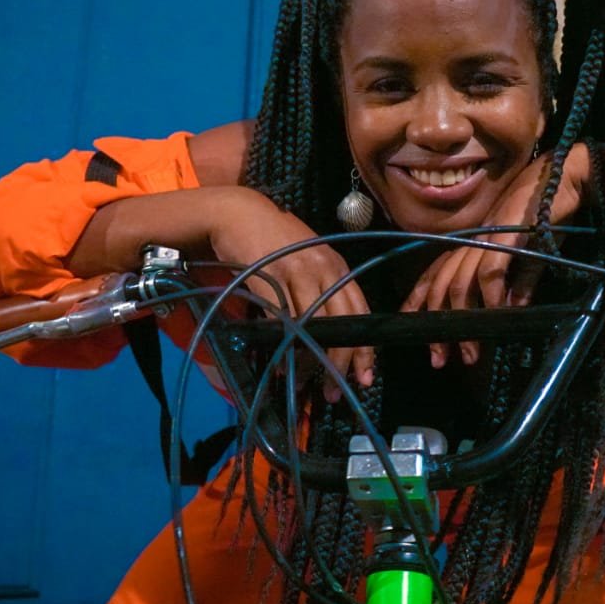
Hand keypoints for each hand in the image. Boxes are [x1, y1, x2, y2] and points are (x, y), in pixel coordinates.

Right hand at [206, 188, 373, 402]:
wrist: (239, 213)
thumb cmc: (274, 239)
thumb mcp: (308, 258)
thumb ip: (323, 287)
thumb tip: (330, 333)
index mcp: (337, 266)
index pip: (361, 311)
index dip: (365, 347)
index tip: (365, 376)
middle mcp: (323, 268)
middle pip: (343, 322)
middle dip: (342, 361)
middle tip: (334, 391)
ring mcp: (296, 272)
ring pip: (313, 326)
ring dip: (309, 360)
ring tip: (304, 383)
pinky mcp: (269, 277)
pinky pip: (282, 319)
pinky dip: (283, 345)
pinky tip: (280, 364)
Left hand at [401, 143, 591, 366]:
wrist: (569, 177)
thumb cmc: (550, 212)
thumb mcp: (530, 252)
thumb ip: (519, 280)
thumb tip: (513, 309)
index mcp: (473, 241)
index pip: (435, 273)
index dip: (418, 302)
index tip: (417, 333)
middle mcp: (473, 239)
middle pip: (442, 286)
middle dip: (437, 326)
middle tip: (439, 359)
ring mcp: (488, 237)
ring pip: (460, 285)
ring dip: (463, 323)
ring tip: (470, 353)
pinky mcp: (508, 235)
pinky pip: (490, 272)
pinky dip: (491, 297)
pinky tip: (498, 317)